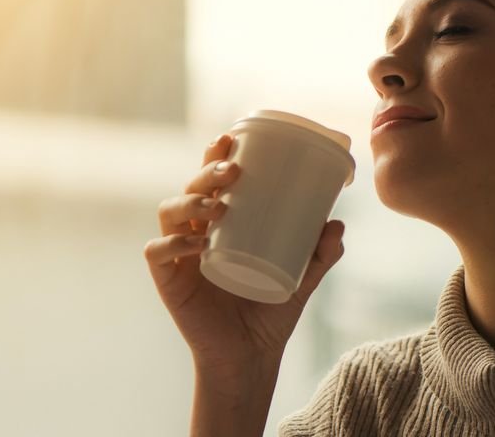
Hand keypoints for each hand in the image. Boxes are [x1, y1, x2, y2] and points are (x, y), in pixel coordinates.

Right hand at [145, 133, 345, 372]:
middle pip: (190, 187)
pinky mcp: (168, 280)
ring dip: (190, 202)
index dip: (215, 155)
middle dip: (206, 172)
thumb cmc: (270, 312)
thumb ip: (321, 254)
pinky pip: (157, 253)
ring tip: (218, 208)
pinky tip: (194, 244)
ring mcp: (178, 255)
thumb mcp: (302, 277)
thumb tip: (337, 224)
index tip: (231, 139)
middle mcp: (195, 231)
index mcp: (222, 223)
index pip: (212, 179)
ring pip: (169, 212)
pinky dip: (171, 243)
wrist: (251, 357)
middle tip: (232, 173)